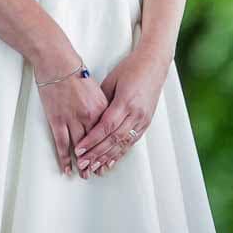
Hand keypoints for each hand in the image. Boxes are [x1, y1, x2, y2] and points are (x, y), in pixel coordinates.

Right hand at [35, 56, 109, 175]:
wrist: (56, 61)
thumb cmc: (75, 71)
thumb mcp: (95, 88)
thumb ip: (101, 105)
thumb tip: (104, 120)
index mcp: (101, 107)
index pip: (107, 134)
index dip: (108, 149)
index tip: (109, 160)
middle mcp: (89, 116)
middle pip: (95, 144)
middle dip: (96, 161)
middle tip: (97, 173)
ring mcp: (72, 119)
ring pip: (79, 148)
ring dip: (81, 164)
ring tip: (83, 175)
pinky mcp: (57, 120)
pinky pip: (62, 144)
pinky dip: (64, 158)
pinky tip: (66, 168)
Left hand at [73, 44, 169, 178]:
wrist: (153, 64)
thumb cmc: (130, 68)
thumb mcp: (112, 81)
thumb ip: (101, 101)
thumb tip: (88, 118)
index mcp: (125, 101)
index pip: (105, 126)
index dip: (91, 140)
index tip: (79, 149)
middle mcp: (135, 113)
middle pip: (113, 139)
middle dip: (96, 154)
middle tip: (82, 164)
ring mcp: (142, 120)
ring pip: (122, 144)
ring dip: (107, 158)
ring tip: (94, 168)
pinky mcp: (145, 123)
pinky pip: (131, 142)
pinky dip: (119, 154)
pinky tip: (110, 162)